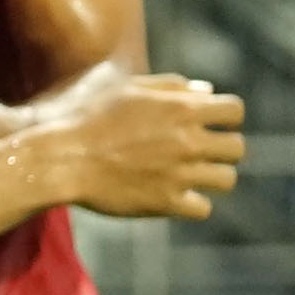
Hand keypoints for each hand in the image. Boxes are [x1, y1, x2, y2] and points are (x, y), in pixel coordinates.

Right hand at [35, 68, 245, 219]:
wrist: (58, 158)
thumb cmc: (85, 117)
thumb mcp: (125, 88)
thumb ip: (169, 86)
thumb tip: (206, 91)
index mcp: (182, 109)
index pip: (234, 111)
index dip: (225, 116)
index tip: (212, 122)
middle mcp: (188, 141)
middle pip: (236, 148)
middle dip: (222, 148)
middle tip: (200, 151)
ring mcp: (179, 174)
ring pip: (226, 179)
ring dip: (211, 176)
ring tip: (189, 174)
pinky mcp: (165, 202)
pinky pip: (202, 208)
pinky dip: (192, 204)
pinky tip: (174, 195)